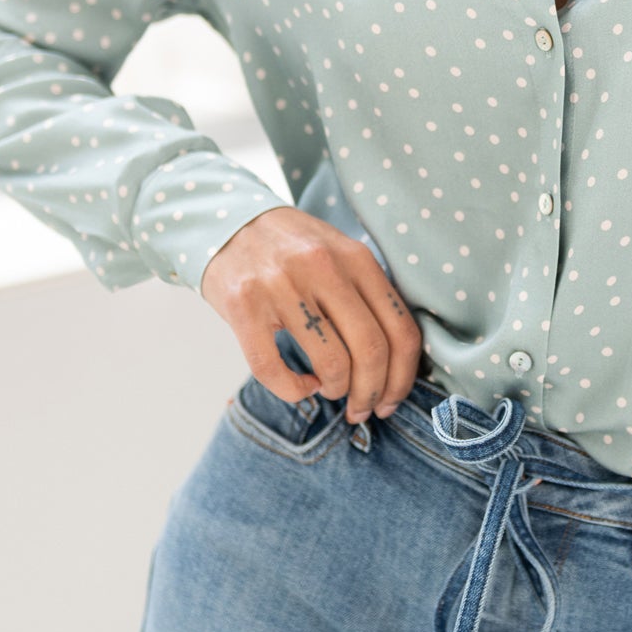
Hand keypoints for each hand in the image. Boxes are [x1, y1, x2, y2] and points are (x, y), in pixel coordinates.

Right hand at [200, 207, 420, 425]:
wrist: (228, 222)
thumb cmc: (293, 248)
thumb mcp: (339, 253)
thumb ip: (368, 293)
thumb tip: (398, 361)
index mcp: (355, 257)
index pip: (401, 329)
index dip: (402, 377)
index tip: (391, 400)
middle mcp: (323, 267)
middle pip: (371, 350)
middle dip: (372, 393)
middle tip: (362, 409)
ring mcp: (281, 286)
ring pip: (331, 362)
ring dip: (335, 390)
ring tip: (329, 388)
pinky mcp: (244, 305)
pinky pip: (272, 368)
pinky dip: (293, 390)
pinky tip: (300, 384)